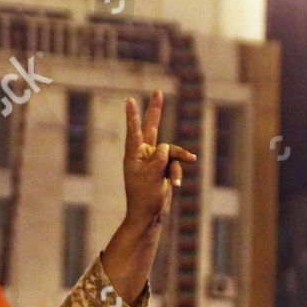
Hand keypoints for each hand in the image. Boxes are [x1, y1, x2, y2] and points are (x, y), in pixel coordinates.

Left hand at [123, 91, 196, 225]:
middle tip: (157, 91)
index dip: (133, 116)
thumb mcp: (152, 175)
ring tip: (174, 181)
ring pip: (172, 152)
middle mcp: (143, 154)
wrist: (149, 214)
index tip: (129, 100)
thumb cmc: (145, 197)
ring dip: (177, 165)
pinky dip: (177, 173)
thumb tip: (166, 146)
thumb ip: (159, 157)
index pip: (134, 132)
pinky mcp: (164, 167)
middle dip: (155, 111)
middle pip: (151, 128)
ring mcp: (154, 160)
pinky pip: (176, 164)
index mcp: (133, 156)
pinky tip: (175, 184)